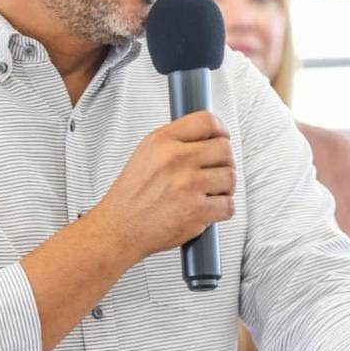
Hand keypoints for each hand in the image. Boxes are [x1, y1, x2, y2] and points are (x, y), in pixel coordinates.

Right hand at [93, 111, 234, 259]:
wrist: (119, 229)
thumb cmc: (132, 196)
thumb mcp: (146, 154)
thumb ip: (176, 141)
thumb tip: (209, 135)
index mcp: (162, 141)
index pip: (207, 121)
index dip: (221, 130)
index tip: (222, 138)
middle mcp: (175, 159)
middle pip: (225, 149)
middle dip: (225, 162)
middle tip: (215, 171)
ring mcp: (187, 185)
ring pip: (230, 177)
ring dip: (224, 187)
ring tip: (208, 193)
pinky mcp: (196, 211)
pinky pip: (229, 205)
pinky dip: (221, 210)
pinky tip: (206, 209)